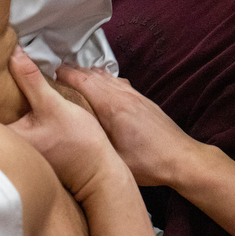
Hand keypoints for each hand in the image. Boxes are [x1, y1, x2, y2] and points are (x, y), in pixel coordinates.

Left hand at [7, 49, 119, 200]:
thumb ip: (31, 80)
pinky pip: (16, 129)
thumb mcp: (53, 104)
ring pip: (5, 122)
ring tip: (5, 82)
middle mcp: (8, 148)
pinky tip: (23, 103)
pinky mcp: (29, 152)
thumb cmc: (78, 141)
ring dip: (6, 105)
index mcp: (8, 138)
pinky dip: (17, 115)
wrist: (98, 170)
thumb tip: (14, 53)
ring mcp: (19, 153)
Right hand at [57, 65, 197, 187]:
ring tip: (76, 75)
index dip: (67, 75)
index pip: (85, 83)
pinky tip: (105, 82)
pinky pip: (120, 83)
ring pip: (108, 77)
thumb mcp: (114, 158)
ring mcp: (136, 96)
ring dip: (91, 74)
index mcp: (113, 107)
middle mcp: (124, 96)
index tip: (52, 72)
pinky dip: (107, 79)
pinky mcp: (144, 101)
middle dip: (75, 72)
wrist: (181, 158)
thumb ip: (92, 143)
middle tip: (58, 72)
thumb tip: (71, 137)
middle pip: (95, 76)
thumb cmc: (149, 163)